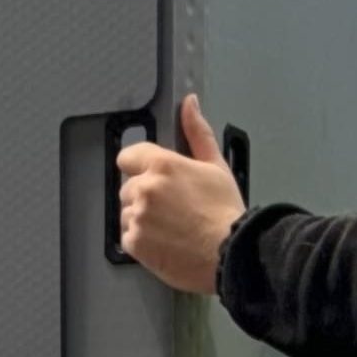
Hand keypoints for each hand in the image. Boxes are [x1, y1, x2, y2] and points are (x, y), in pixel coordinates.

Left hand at [117, 94, 246, 294]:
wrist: (229, 252)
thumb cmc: (225, 211)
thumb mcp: (215, 165)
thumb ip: (197, 133)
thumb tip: (189, 105)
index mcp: (162, 165)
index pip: (128, 156)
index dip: (139, 165)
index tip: (151, 174)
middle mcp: (144, 189)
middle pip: (129, 187)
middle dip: (145, 194)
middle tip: (173, 206)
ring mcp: (137, 217)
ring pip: (127, 212)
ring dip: (142, 217)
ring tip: (171, 225)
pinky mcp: (133, 242)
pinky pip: (127, 236)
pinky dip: (141, 239)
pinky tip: (165, 239)